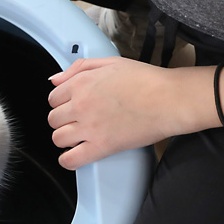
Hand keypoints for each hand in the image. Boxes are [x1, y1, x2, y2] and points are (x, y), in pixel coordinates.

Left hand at [47, 57, 214, 169]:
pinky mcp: (101, 147)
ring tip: (80, 136)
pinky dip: (68, 160)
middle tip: (79, 120)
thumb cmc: (146, 80)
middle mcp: (81, 105)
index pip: (53, 98)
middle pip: (53, 119)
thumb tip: (54, 80)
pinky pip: (70, 160)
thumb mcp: (110, 63)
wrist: (170, 99)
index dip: (62, 102)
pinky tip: (75, 155)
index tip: (71, 106)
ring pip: (58, 138)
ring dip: (66, 138)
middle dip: (64, 120)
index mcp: (81, 83)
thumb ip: (79, 68)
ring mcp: (90, 127)